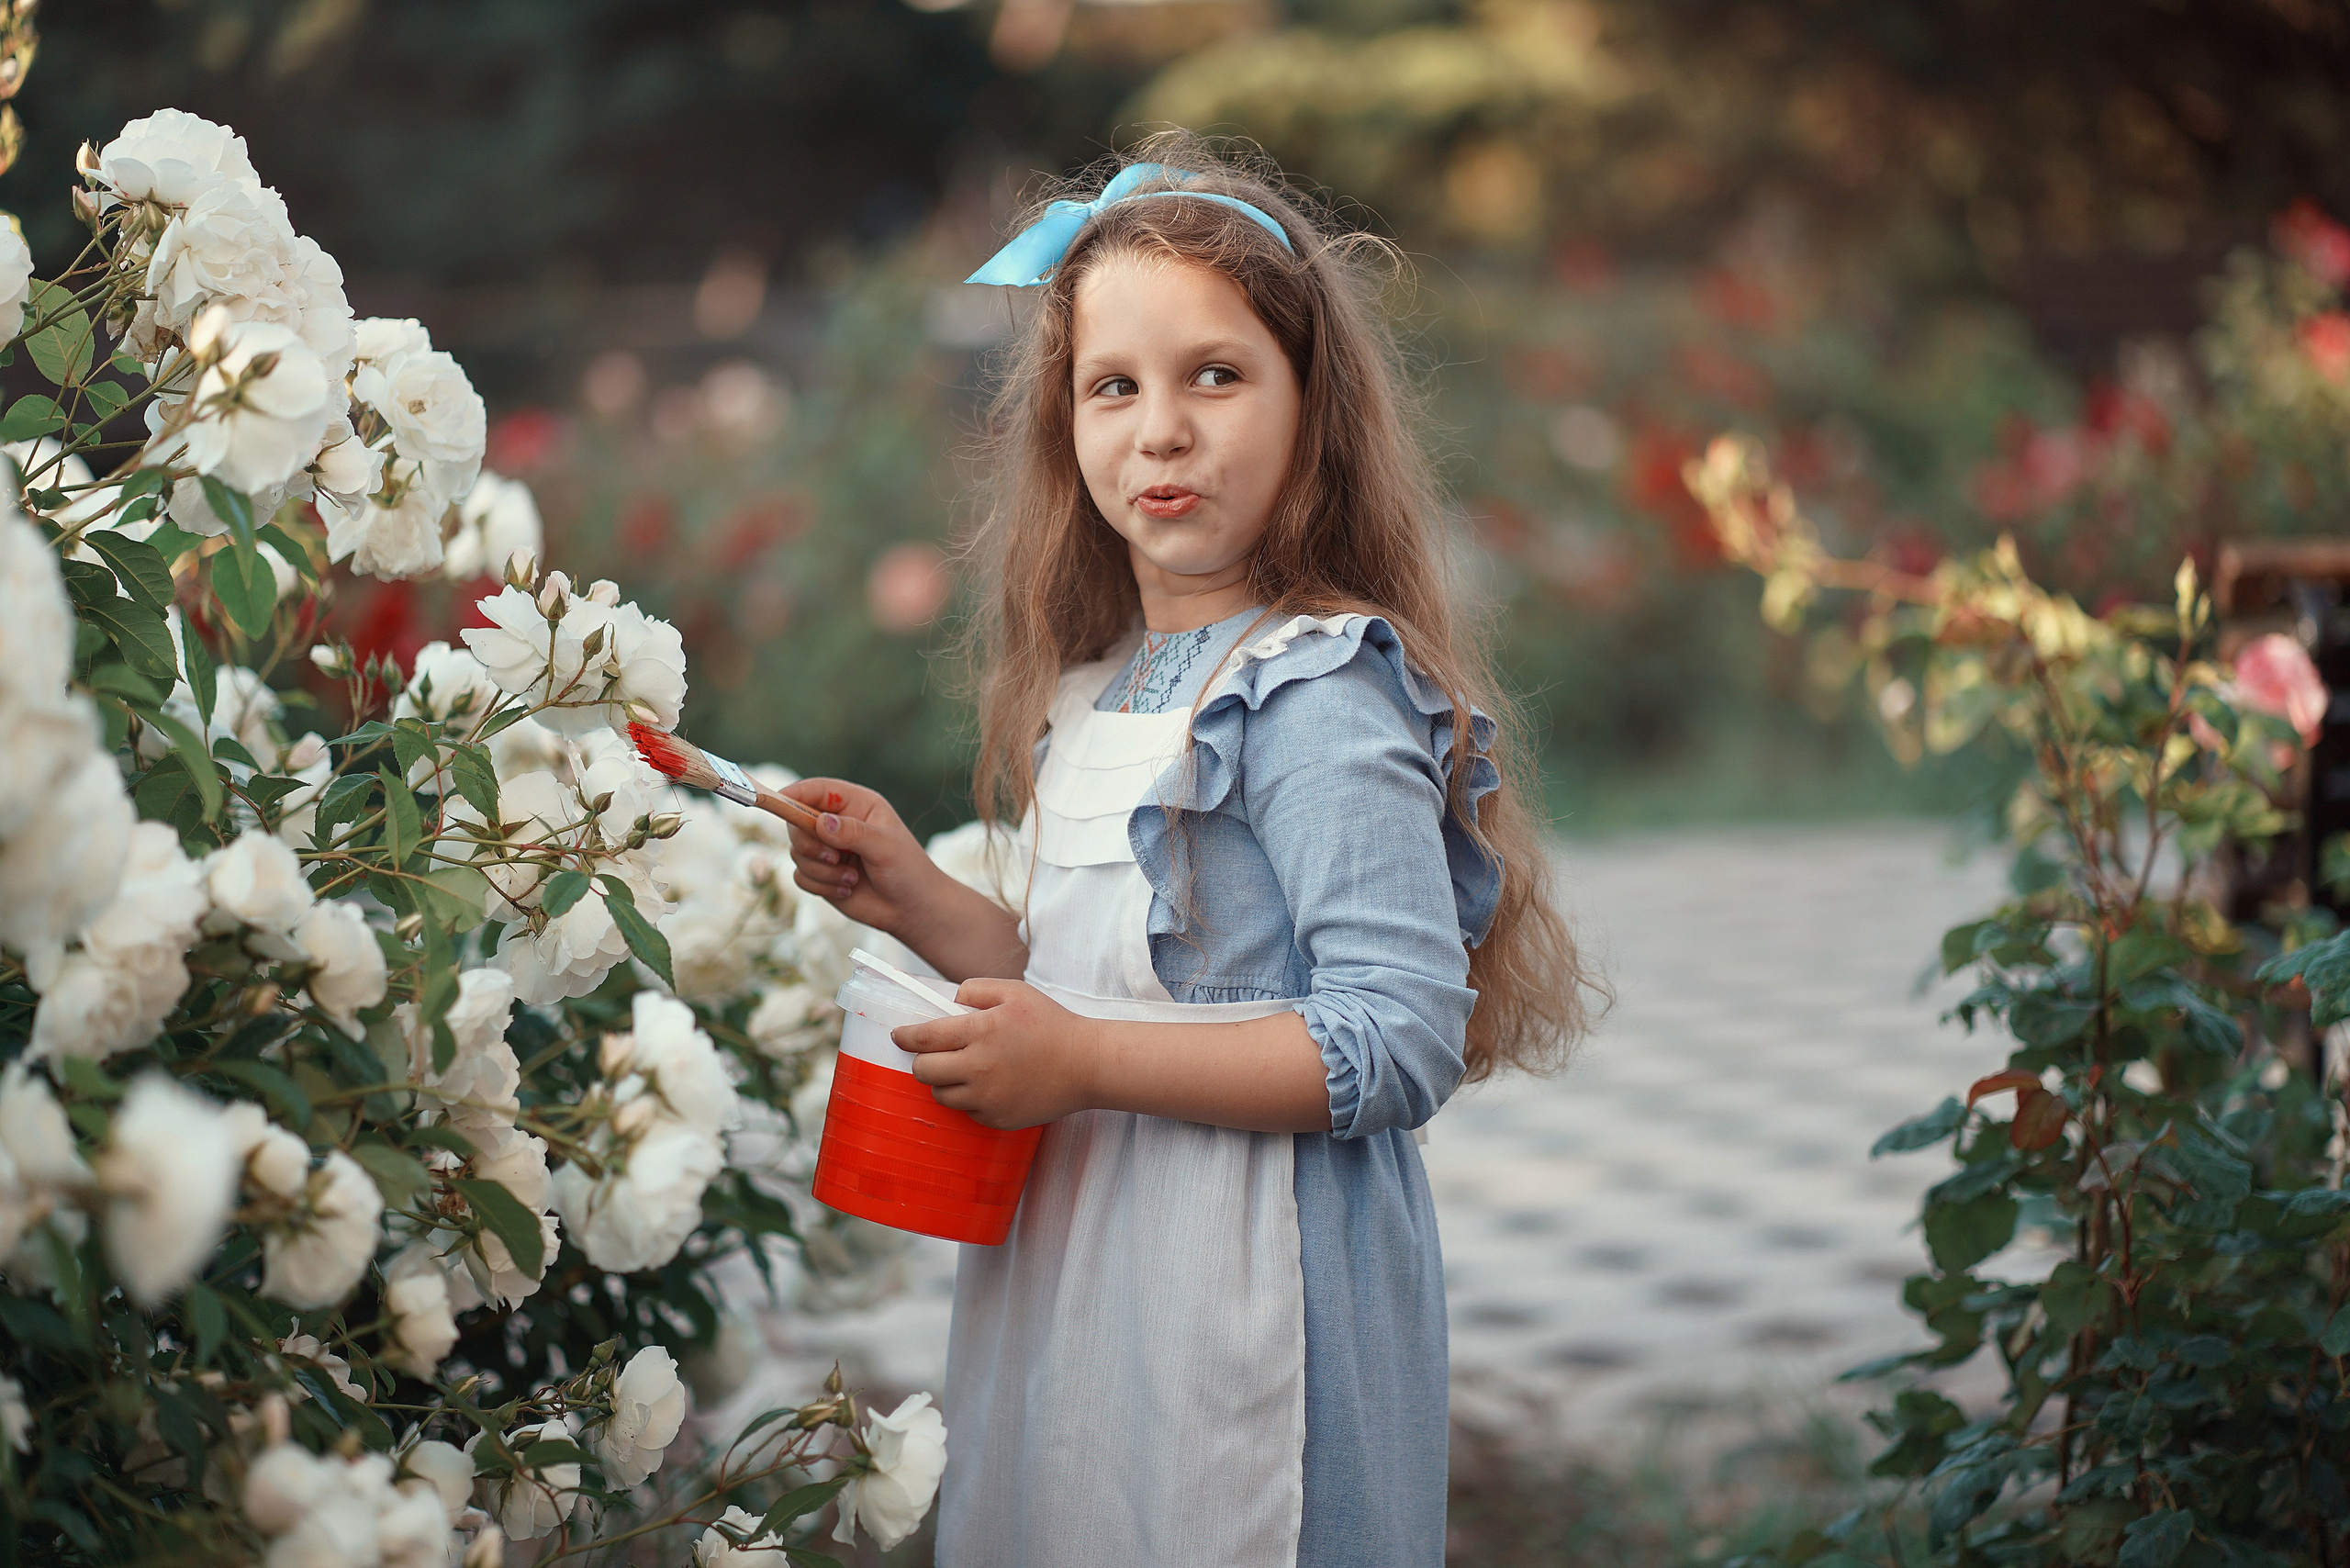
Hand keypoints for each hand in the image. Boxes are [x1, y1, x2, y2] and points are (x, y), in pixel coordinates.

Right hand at [780, 778, 941, 937]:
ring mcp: (827, 849)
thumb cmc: (907, 870)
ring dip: (822, 870)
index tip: (779, 800)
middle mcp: (838, 823)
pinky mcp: (821, 874)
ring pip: (797, 852)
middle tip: (835, 857)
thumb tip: (821, 822)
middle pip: (797, 822)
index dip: (796, 793)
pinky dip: (821, 885)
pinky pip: (800, 876)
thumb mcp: (885, 846)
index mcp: (857, 804)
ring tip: (853, 878)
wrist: (911, 909)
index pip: (818, 790)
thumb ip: (853, 832)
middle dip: (810, 843)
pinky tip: (847, 888)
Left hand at [891, 978, 1098, 1129]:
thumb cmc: (1051, 1024)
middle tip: (933, 1054)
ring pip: (940, 1094)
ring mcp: (987, 1098)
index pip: (924, 1038)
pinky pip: (966, 1111)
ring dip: (944, 1081)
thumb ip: (976, 989)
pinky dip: (969, 1098)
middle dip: (922, 1060)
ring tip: (964, 1069)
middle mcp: (979, 1067)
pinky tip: (989, 1085)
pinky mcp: (997, 1119)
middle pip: (923, 1070)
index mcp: (981, 1031)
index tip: (899, 1035)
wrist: (1086, 1065)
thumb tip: (950, 1001)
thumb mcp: (1016, 992)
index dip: (905, 1036)